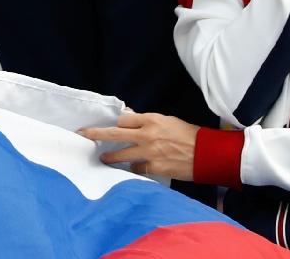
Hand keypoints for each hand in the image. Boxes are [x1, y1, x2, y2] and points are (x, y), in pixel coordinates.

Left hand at [79, 110, 200, 179]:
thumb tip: (130, 122)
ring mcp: (149, 152)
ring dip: (111, 158)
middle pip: (114, 134)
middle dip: (95, 135)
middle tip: (82, 135)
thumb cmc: (189, 135)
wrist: (206, 153)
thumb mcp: (168, 121)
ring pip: (121, 155)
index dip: (115, 124)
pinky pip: (137, 170)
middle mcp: (146, 135)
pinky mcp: (155, 168)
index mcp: (150, 120)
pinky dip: (134, 170)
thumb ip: (148, 122)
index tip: (107, 127)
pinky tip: (133, 170)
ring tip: (103, 159)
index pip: (123, 120)